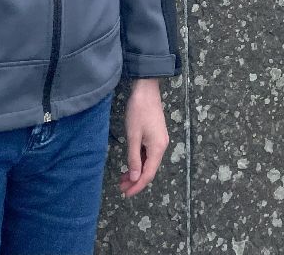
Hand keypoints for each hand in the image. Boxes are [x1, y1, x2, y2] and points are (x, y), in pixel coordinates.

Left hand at [119, 77, 169, 197]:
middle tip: (121, 187)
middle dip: (136, 180)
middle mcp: (162, 146)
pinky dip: (139, 161)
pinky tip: (131, 163)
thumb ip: (134, 158)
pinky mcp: (156, 135)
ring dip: (137, 171)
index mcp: (158, 148)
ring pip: (149, 162)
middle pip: (149, 169)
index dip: (137, 186)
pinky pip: (148, 153)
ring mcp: (160, 140)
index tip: (126, 193)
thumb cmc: (138, 111)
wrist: (146, 89)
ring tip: (123, 178)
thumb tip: (136, 178)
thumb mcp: (133, 136)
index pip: (148, 174)